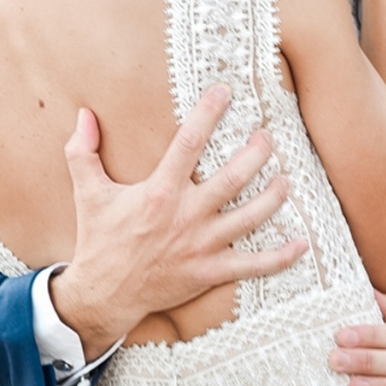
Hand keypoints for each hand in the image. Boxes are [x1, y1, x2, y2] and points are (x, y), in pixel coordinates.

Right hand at [50, 84, 307, 358]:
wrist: (103, 294)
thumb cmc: (98, 240)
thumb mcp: (87, 192)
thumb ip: (83, 152)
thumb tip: (83, 114)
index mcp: (159, 192)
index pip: (189, 143)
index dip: (208, 113)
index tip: (224, 91)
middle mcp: (186, 216)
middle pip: (234, 178)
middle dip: (256, 153)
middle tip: (266, 137)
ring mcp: (202, 245)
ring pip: (251, 216)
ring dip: (274, 196)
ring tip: (287, 178)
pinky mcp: (211, 271)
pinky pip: (254, 265)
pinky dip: (282, 256)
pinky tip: (302, 242)